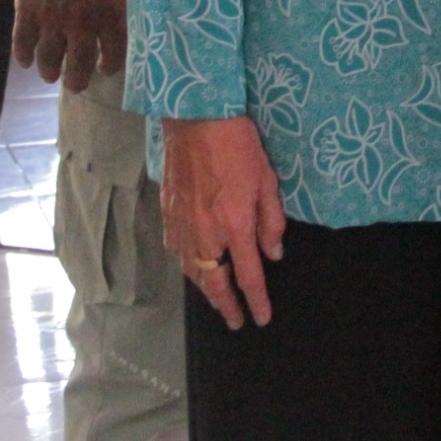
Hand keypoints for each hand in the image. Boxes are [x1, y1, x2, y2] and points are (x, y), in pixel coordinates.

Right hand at [13, 0, 127, 93]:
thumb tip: (135, 18)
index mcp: (112, 12)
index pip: (114, 54)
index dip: (109, 66)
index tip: (106, 68)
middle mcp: (83, 23)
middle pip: (79, 65)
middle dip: (78, 80)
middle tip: (77, 84)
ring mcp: (52, 18)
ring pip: (49, 59)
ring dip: (50, 72)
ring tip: (51, 75)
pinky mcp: (26, 9)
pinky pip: (22, 42)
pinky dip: (23, 56)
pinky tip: (25, 62)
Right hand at [162, 116, 285, 328]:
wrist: (196, 118)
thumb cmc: (239, 146)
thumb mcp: (267, 181)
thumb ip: (271, 222)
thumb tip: (273, 254)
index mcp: (235, 225)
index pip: (248, 276)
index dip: (256, 301)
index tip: (261, 318)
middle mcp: (205, 232)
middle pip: (213, 282)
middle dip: (225, 306)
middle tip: (233, 322)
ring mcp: (181, 224)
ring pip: (191, 269)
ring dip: (204, 289)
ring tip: (216, 299)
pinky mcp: (167, 211)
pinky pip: (175, 250)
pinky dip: (186, 265)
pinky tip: (193, 266)